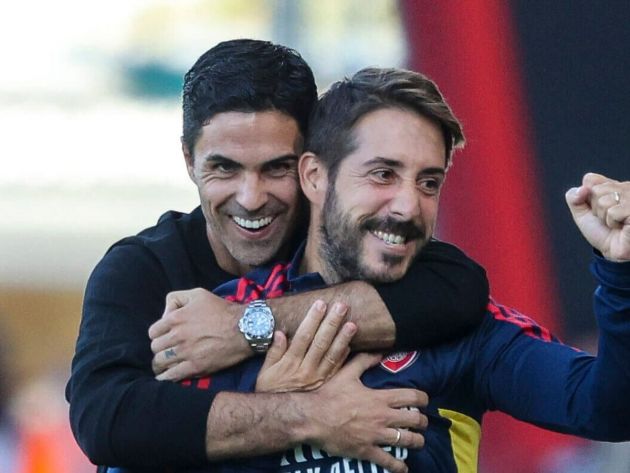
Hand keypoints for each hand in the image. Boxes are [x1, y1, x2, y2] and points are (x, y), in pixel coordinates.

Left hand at [148, 288, 248, 379]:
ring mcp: (186, 352)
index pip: (153, 332)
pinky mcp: (195, 367)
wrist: (244, 328)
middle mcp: (177, 336)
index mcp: (176, 318)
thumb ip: (176, 298)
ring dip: (160, 364)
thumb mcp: (198, 294)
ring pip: (160, 362)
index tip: (164, 337)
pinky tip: (165, 377)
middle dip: (160, 349)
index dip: (158, 335)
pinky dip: (165, 377)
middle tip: (167, 350)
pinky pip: (171, 376)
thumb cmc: (222, 310)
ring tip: (164, 365)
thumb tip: (165, 314)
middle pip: (155, 348)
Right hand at [256, 300, 355, 392]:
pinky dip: (344, 357)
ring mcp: (319, 378)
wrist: (280, 417)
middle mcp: (307, 370)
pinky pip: (337, 369)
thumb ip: (274, 352)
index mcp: (291, 363)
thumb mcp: (266, 372)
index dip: (313, 319)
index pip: (304, 336)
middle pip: (321, 342)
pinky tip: (351, 345)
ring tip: (352, 324)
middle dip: (332, 323)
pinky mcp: (326, 385)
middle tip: (341, 306)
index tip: (320, 304)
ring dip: (343, 339)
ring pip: (333, 355)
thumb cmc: (270, 390)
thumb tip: (280, 333)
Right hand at [303, 353, 428, 472]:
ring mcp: (376, 436)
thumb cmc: (329, 394)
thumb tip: (380, 352)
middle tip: (422, 422)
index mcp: (380, 398)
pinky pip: (388, 461)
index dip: (423, 399)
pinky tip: (403, 468)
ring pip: (406, 440)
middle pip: (414, 420)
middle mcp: (383, 417)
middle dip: (422, 422)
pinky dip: (398, 466)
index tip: (425, 401)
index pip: (411, 397)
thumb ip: (365, 361)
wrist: (312, 417)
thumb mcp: (347, 373)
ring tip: (418, 441)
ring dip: (416, 441)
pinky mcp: (366, 450)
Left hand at [566, 173, 629, 260]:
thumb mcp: (582, 213)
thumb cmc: (601, 232)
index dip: (587, 198)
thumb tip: (582, 188)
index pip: (590, 179)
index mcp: (613, 185)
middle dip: (596, 208)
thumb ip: (574, 197)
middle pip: (596, 190)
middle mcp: (626, 188)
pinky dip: (613, 223)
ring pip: (604, 201)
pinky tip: (622, 227)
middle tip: (607, 218)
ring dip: (605, 217)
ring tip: (616, 223)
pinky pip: (614, 212)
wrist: (614, 252)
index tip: (597, 209)